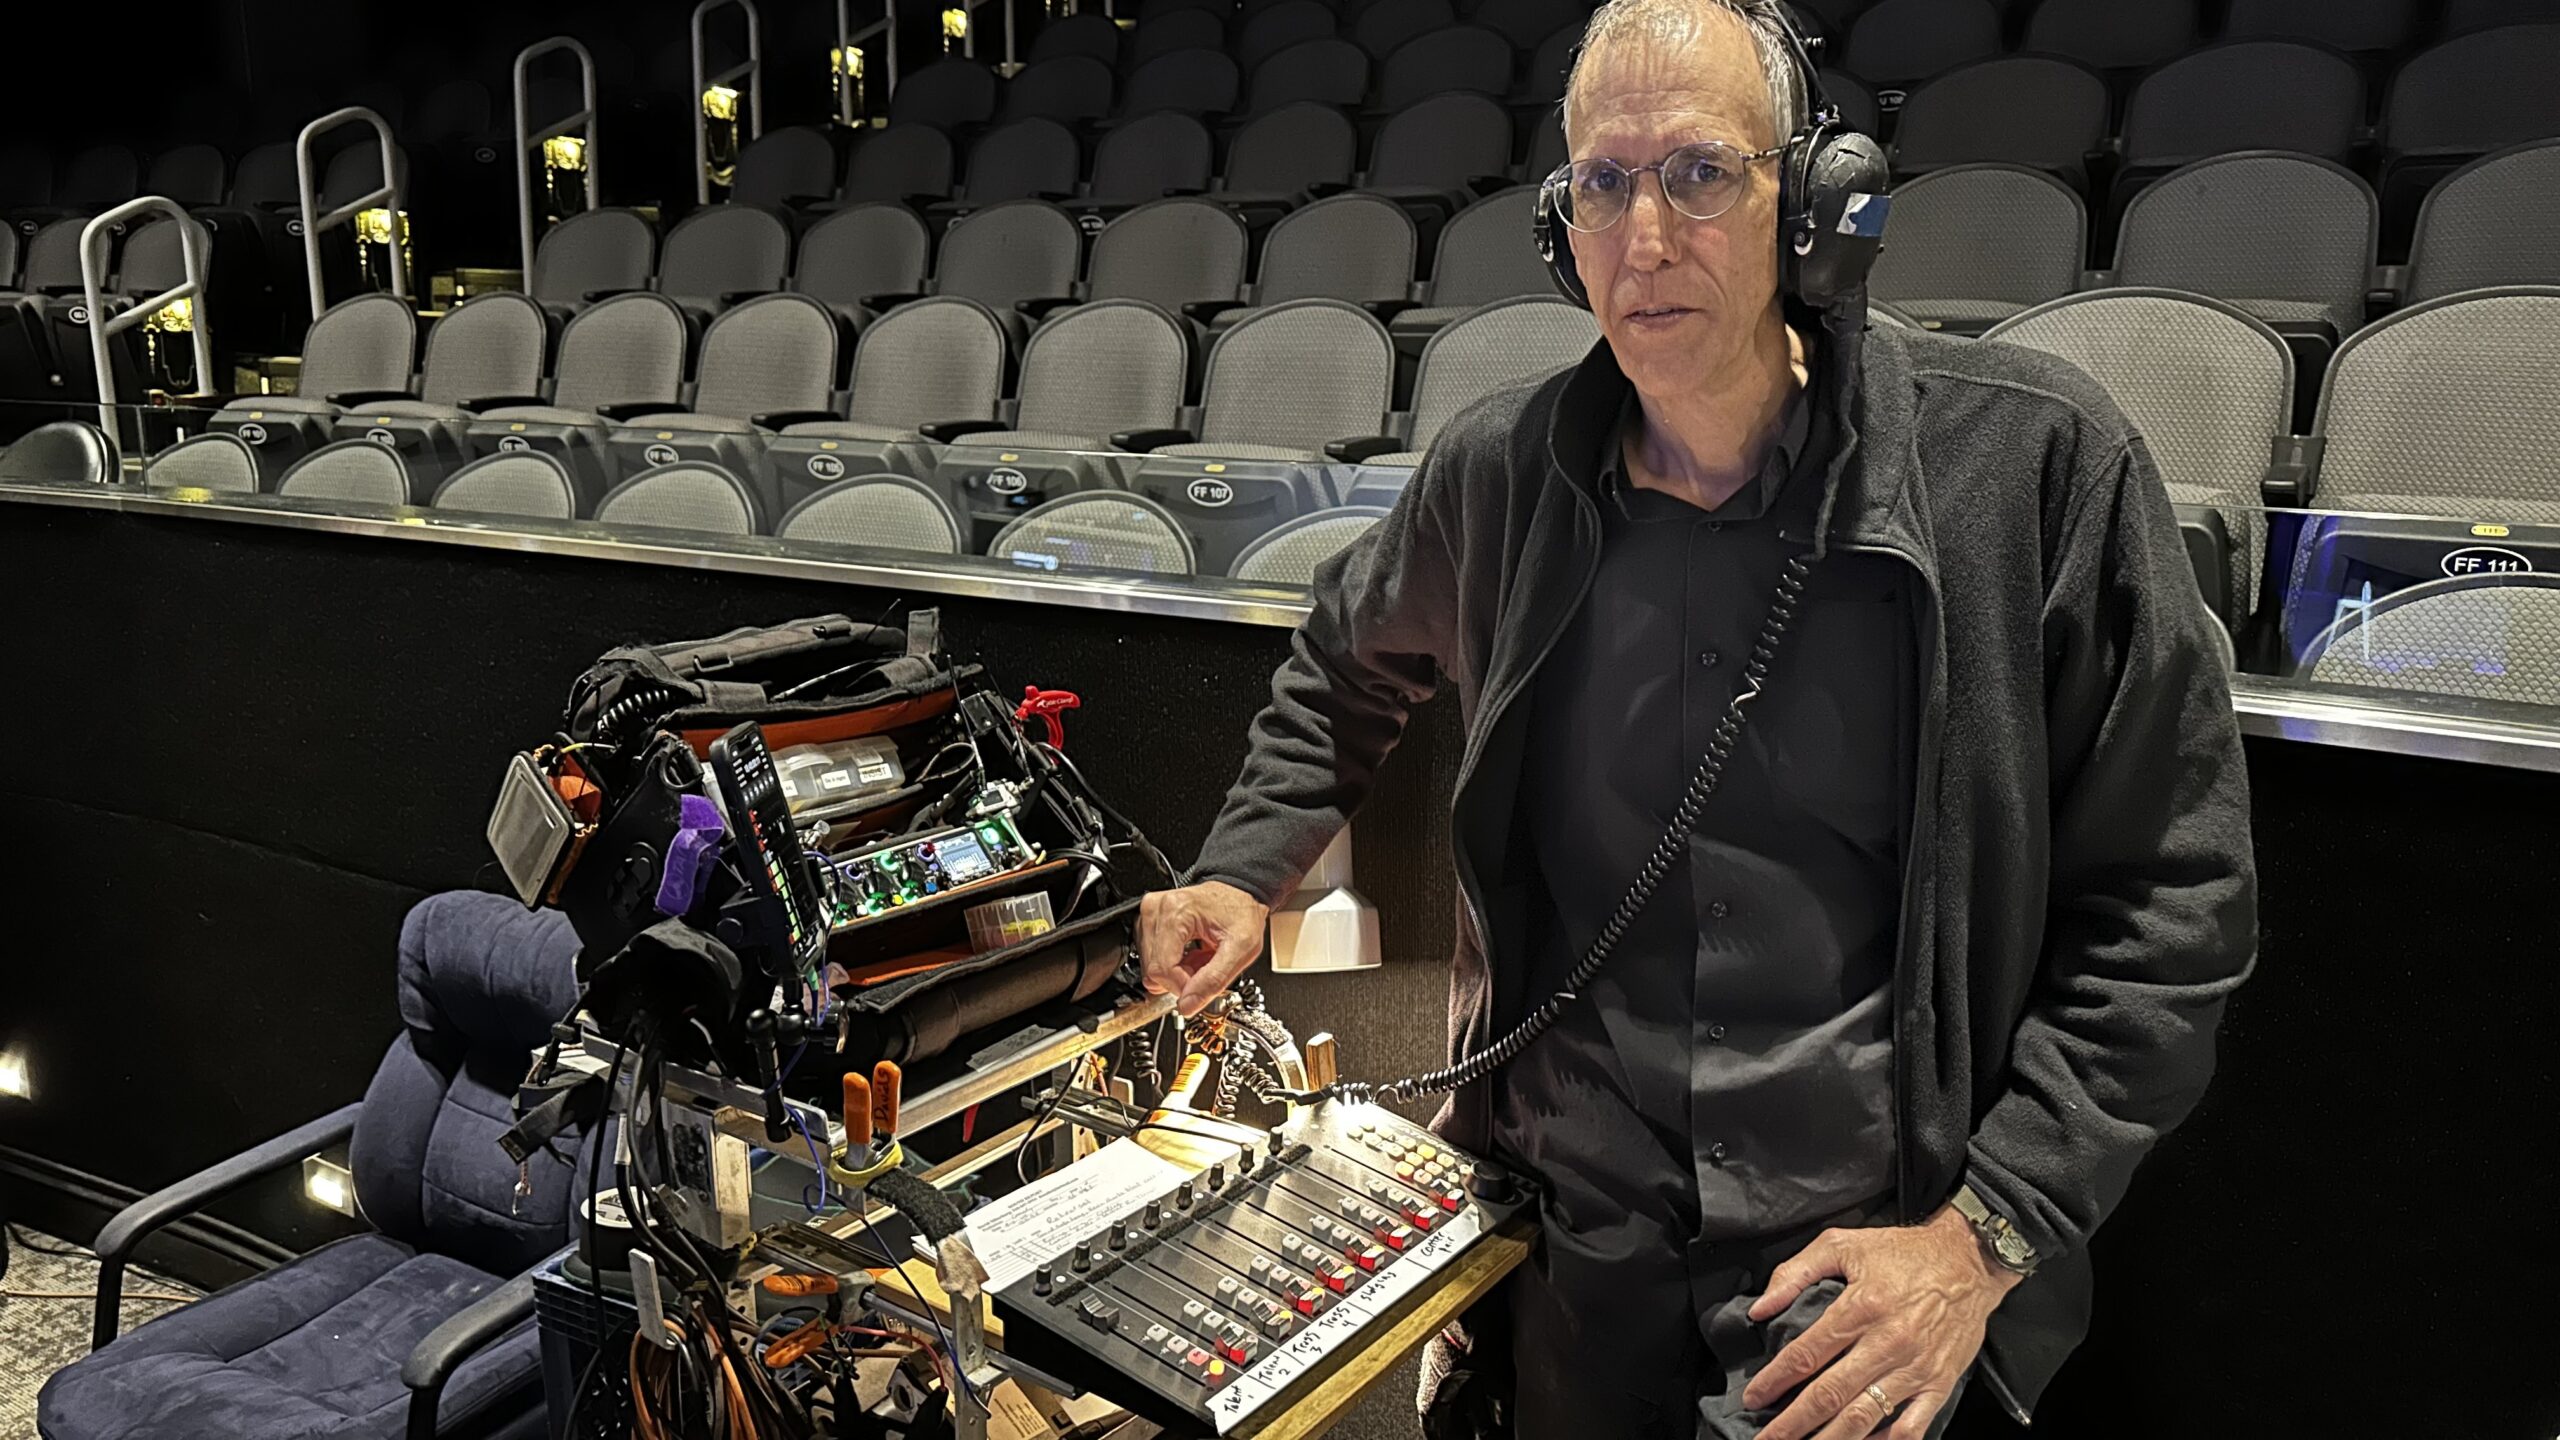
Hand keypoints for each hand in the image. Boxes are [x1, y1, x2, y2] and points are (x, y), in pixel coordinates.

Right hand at [1138, 881, 1269, 1015]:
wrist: (1239, 893)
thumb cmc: (1241, 912)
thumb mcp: (1241, 949)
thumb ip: (1214, 980)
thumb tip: (1187, 1006)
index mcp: (1176, 912)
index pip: (1162, 970)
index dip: (1182, 987)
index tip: (1202, 983)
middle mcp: (1156, 910)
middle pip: (1153, 971)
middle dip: (1180, 979)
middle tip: (1205, 967)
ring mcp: (1149, 914)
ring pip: (1150, 967)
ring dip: (1176, 971)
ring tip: (1199, 958)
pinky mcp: (1148, 921)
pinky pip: (1151, 957)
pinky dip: (1171, 962)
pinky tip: (1189, 953)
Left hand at [1742, 1205, 2022, 1439]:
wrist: (1969, 1260)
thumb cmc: (1903, 1252)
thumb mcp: (1843, 1244)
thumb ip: (1795, 1273)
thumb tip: (1760, 1308)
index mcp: (1860, 1308)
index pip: (1807, 1353)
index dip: (1775, 1379)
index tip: (1752, 1398)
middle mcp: (1886, 1343)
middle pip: (1830, 1394)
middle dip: (1793, 1422)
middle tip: (1768, 1439)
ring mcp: (1915, 1368)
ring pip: (1864, 1417)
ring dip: (1831, 1439)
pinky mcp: (1939, 1383)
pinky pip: (1911, 1427)